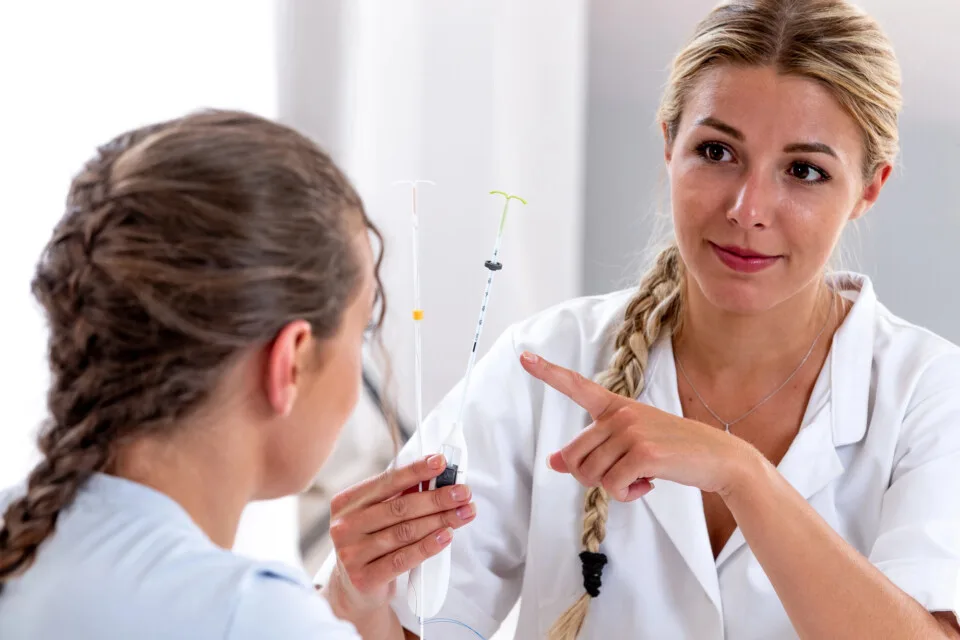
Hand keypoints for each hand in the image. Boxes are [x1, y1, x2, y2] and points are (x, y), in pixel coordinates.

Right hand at [323, 454, 476, 618]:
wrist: (353, 589)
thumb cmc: (372, 543)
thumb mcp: (378, 516)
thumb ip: (400, 496)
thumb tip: (438, 477)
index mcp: (347, 502)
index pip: (387, 482)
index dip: (416, 471)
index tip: (441, 462)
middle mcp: (344, 526)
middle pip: (400, 507)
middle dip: (437, 498)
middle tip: (464, 493)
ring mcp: (351, 553)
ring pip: (405, 532)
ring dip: (440, 520)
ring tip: (464, 513)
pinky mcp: (364, 578)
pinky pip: (403, 559)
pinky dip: (428, 546)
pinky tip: (447, 536)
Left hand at [520, 351, 750, 499]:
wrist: (719, 459)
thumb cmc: (672, 452)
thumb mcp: (629, 446)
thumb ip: (593, 450)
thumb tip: (553, 462)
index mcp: (616, 406)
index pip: (577, 386)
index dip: (547, 372)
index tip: (524, 357)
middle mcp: (620, 414)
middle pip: (574, 457)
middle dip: (590, 477)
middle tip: (619, 477)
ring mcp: (631, 431)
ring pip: (590, 475)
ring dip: (613, 488)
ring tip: (639, 478)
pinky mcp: (643, 453)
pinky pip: (612, 487)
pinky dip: (627, 495)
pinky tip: (648, 484)